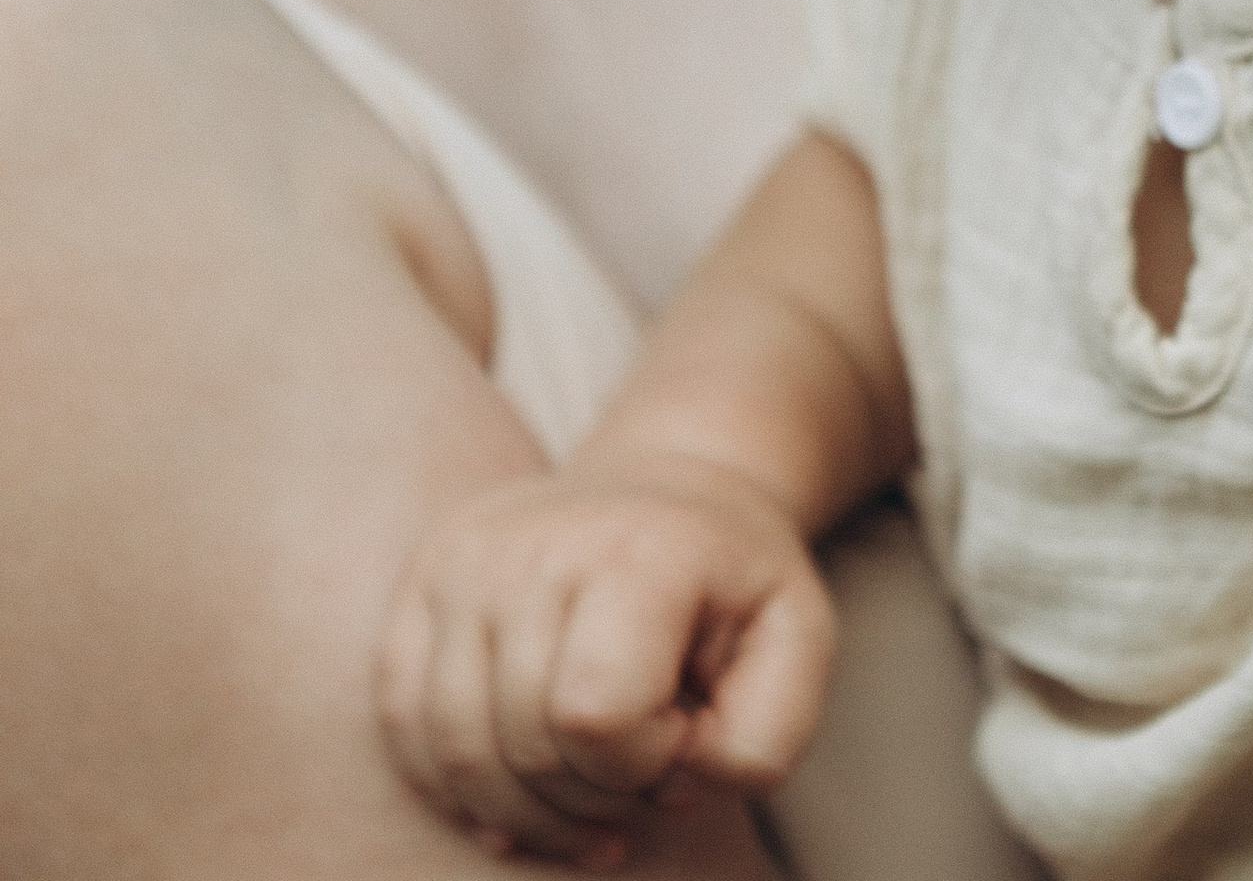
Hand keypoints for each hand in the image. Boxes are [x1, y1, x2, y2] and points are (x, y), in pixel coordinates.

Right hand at [377, 453, 836, 870]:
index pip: (597, 715)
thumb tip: (679, 781)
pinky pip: (405, 726)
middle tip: (641, 770)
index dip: (644, 761)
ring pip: (456, 751)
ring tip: (588, 793)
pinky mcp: (424, 579)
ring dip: (524, 810)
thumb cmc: (735, 582)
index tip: (682, 729)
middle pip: (523, 745)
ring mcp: (468, 558)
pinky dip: (458, 784)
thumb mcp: (800, 641)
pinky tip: (521, 791)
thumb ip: (769, 734)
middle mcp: (537, 542)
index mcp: (641, 549)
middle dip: (590, 794)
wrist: (674, 488)